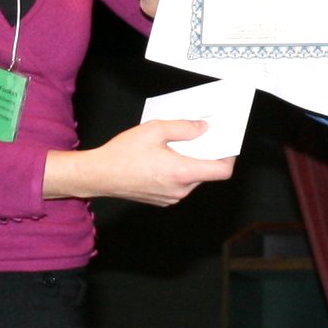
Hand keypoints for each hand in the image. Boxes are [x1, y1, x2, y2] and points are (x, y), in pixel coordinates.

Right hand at [44, 119, 234, 205]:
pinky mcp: (162, 200)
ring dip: (190, 162)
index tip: (227, 142)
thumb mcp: (155, 129)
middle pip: (206, 172)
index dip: (229, 156)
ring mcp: (171, 197)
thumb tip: (203, 128)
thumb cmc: (123, 153)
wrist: (98, 175)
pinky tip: (164, 157)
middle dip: (206, 153)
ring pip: (193, 178)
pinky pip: (180, 184)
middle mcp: (180, 190)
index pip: (222, 171)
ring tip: (176, 145)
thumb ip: (184, 127)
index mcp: (182, 173)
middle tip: (199, 135)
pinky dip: (179, 170)